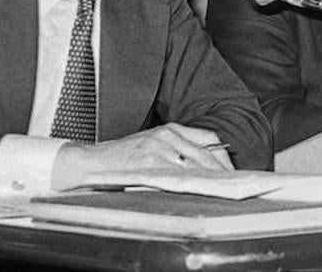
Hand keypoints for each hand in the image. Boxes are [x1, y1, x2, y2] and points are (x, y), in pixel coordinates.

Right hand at [51, 123, 233, 189]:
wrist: (92, 163)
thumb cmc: (125, 157)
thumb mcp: (154, 144)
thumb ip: (178, 149)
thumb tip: (207, 165)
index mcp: (171, 129)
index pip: (209, 138)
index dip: (223, 155)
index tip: (230, 169)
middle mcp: (168, 135)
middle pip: (206, 153)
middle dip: (221, 171)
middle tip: (230, 184)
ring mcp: (159, 149)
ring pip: (194, 166)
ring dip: (208, 180)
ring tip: (217, 190)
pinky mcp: (149, 164)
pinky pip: (177, 176)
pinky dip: (189, 184)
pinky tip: (196, 191)